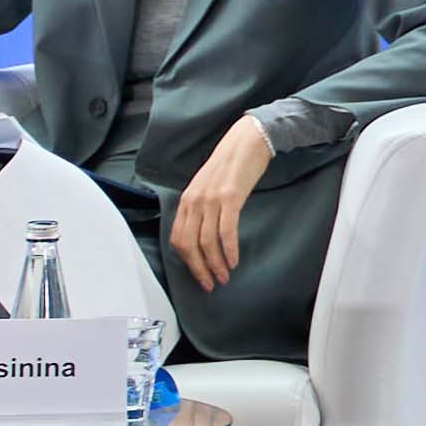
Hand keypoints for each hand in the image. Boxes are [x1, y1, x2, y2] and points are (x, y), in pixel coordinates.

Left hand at [169, 112, 276, 290]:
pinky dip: (229, 250)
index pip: (178, 239)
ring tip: (224, 277)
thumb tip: (203, 236)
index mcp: (186, 201)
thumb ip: (202, 209)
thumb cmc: (231, 166)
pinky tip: (234, 260)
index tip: (198, 275)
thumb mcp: (208, 189)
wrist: (248, 141)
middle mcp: (193, 202)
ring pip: (206, 242)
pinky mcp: (230, 197)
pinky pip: (226, 231)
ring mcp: (210, 200)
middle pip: (189, 245)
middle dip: (199, 269)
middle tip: (210, 284)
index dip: (187, 261)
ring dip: (215, 264)